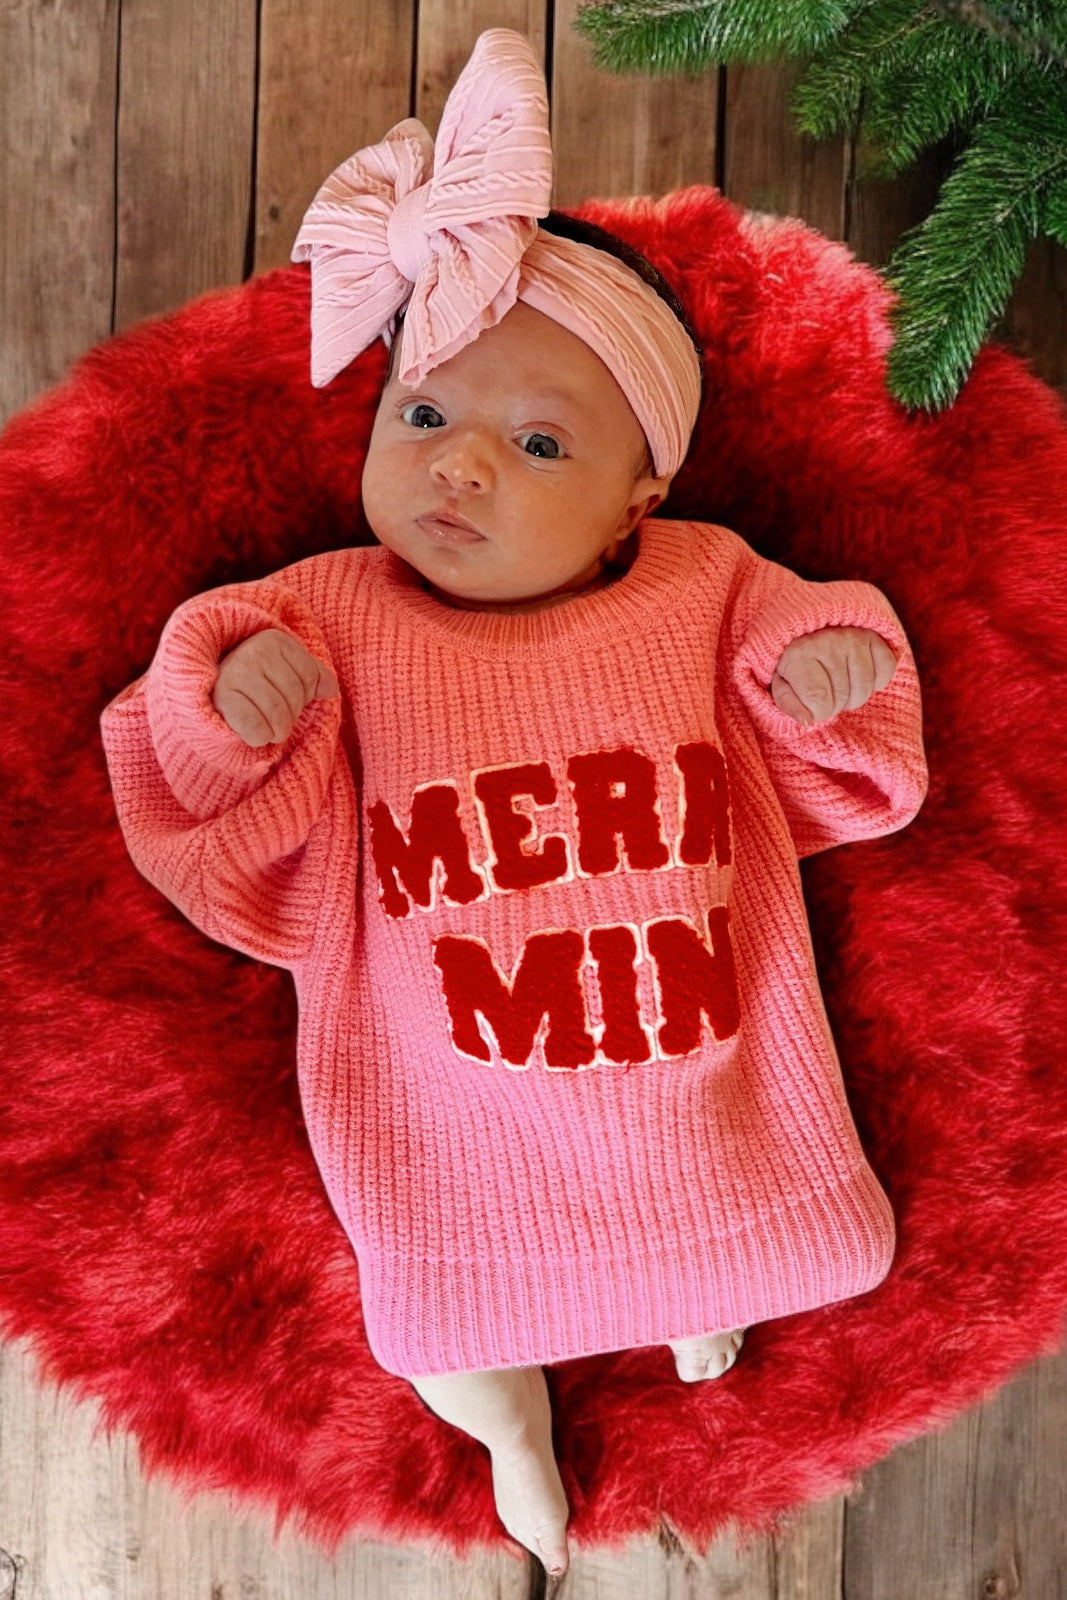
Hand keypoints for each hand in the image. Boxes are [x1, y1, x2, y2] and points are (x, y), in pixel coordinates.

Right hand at [212, 628, 338, 746]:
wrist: (206, 694)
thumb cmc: (254, 684)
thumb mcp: (284, 670)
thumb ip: (313, 675)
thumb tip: (330, 690)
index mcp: (273, 640)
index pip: (311, 678)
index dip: (306, 696)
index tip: (284, 694)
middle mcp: (253, 651)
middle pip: (296, 698)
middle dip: (290, 715)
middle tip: (272, 714)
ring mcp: (235, 673)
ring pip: (279, 717)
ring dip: (277, 731)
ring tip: (266, 725)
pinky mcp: (221, 699)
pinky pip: (257, 730)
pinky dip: (260, 738)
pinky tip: (252, 733)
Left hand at [770, 626, 896, 725]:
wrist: (807, 629)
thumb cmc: (793, 664)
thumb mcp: (780, 684)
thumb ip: (788, 704)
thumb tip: (807, 720)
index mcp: (799, 654)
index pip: (819, 700)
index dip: (818, 712)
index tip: (810, 705)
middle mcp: (828, 642)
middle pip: (843, 696)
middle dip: (834, 705)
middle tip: (825, 693)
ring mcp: (853, 637)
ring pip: (865, 688)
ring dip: (854, 696)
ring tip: (841, 686)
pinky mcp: (873, 635)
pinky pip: (886, 670)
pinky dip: (876, 680)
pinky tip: (858, 675)